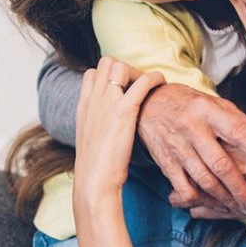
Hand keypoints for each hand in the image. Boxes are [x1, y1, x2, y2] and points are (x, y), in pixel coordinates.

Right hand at [73, 57, 164, 207]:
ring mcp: (107, 102)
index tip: (123, 88)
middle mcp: (93, 100)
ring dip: (136, 71)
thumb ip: (97, 126)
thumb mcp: (90, 141)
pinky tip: (162, 83)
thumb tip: (109, 126)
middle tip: (137, 84)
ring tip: (149, 84)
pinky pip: (142, 81)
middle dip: (123, 68)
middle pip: (105, 63)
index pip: (91, 74)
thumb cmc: (96, 169)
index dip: (108, 77)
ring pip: (120, 65)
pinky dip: (154, 78)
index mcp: (83, 107)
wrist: (94, 183)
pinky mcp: (124, 110)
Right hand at [137, 83, 245, 216]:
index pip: (238, 131)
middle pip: (220, 163)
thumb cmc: (190, 105)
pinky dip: (201, 201)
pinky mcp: (166, 162)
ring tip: (240, 208)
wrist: (149, 104)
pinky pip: (184, 188)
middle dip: (240, 188)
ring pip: (204, 180)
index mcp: (209, 110)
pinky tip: (214, 205)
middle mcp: (192, 128)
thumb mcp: (215, 103)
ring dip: (224, 199)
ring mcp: (178, 146)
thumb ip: (239, 121)